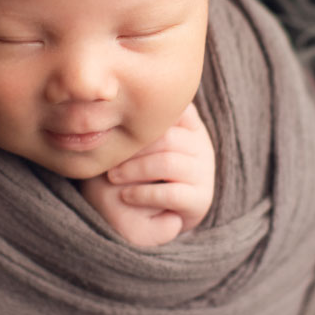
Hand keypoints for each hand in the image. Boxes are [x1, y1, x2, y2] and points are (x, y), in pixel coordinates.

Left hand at [80, 102, 215, 246]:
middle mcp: (201, 145)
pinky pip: (171, 193)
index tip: (115, 130)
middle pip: (167, 137)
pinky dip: (143, 194)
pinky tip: (126, 195)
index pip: (172, 111)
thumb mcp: (138, 141)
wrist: (152, 216)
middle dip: (133, 149)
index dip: (142, 121)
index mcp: (189, 124)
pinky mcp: (201, 199)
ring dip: (134, 170)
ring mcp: (204, 172)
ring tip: (113, 176)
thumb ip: (137, 120)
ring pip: (168, 163)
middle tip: (109, 157)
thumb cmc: (137, 170)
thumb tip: (110, 98)